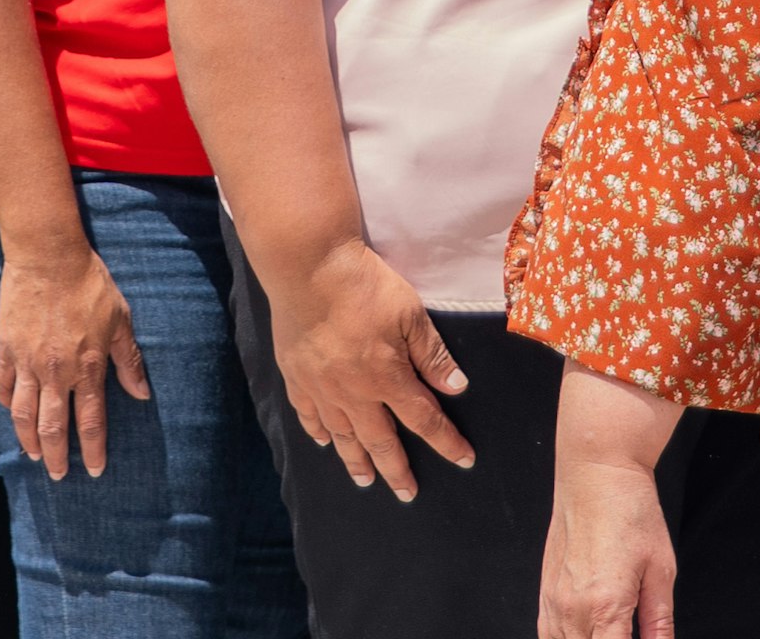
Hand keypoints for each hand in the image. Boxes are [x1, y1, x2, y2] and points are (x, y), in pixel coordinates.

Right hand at [0, 246, 152, 478]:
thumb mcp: (120, 319)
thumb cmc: (89, 284)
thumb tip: (142, 394)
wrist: (48, 255)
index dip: (94, 450)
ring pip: (24, 414)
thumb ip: (129, 360)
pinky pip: (2, 385)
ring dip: (29, 440)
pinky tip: (12, 412)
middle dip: (57, 456)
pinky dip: (6, 403)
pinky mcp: (5, 348)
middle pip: (54, 427)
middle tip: (59, 475)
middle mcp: (55, 372)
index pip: (90, 421)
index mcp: (87, 367)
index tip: (96, 470)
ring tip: (35, 455)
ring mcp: (27, 362)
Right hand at [261, 235, 473, 501]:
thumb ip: (431, 354)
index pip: (423, 420)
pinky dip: (318, 431)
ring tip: (365, 481)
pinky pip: (308, 413)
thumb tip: (457, 388)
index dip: (446, 442)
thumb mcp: (410, 313)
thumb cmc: (364, 285)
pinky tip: (324, 442)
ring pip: (342, 434)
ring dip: (356, 460)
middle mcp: (353, 392)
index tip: (464, 461)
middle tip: (407, 494)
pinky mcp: (296, 374)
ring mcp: (321, 386)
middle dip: (397, 469)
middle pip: (380, 440)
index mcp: (386, 378)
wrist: (308, 266)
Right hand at [540, 454, 676, 638]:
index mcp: (606, 607)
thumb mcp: (660, 570)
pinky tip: (585, 636)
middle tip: (628, 632)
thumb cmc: (631, 512)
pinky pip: (547, 636)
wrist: (597, 472)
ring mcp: (555, 602)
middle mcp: (574, 609)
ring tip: (611, 631)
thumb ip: (660, 622)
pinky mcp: (545, 592)